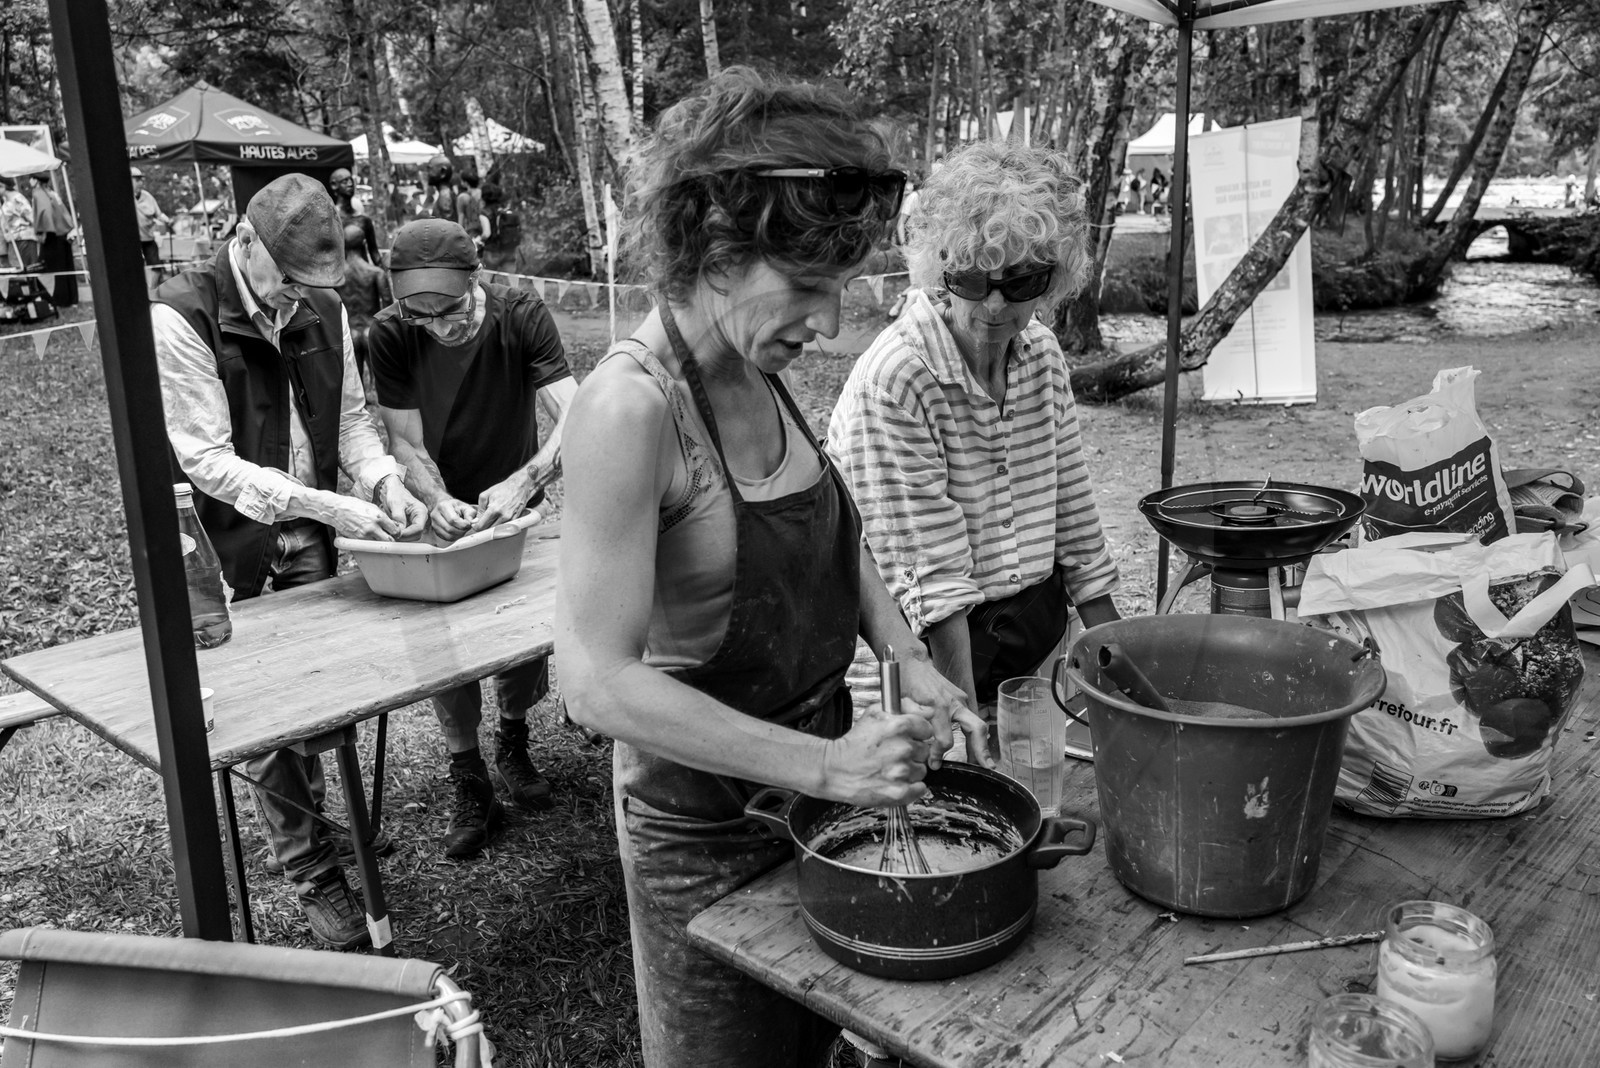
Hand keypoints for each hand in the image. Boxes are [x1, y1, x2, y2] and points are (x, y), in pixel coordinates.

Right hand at [325, 494, 399, 540]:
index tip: (396, 532)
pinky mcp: (357, 539)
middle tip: (390, 536)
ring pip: (379, 543)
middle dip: (391, 539)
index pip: (395, 530)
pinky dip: (371, 541)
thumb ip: (383, 516)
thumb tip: (392, 524)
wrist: (336, 509)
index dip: (397, 532)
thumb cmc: (354, 505)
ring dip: (380, 541)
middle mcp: (373, 527)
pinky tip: (369, 536)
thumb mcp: (372, 507)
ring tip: (378, 535)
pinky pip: (368, 544)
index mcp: (378, 517)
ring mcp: (364, 534)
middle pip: (389, 540)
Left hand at [378, 478, 427, 538]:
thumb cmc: (395, 493)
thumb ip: (398, 518)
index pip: (418, 528)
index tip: (396, 534)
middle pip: (416, 534)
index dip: (407, 533)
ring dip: (401, 537)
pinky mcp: (409, 525)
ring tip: (390, 534)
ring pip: (411, 536)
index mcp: (421, 512)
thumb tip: (399, 531)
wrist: (391, 490)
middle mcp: (420, 518)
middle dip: (404, 537)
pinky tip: (391, 532)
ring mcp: (415, 522)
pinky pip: (405, 534)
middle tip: (392, 536)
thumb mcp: (395, 504)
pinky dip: (398, 535)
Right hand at [429, 497, 478, 541]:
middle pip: (450, 529)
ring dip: (458, 535)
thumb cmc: (456, 506)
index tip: (469, 524)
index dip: (463, 524)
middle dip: (461, 530)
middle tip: (467, 527)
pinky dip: (454, 537)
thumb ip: (470, 514)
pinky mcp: (436, 531)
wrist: (446, 506)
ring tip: (463, 529)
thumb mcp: (465, 506)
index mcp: (443, 506)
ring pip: (448, 535)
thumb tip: (472, 522)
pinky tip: (458, 532)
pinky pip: (446, 538)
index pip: (453, 519)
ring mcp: (434, 524)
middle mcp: (436, 515)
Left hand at [470, 471, 533, 531]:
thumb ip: (480, 509)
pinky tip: (499, 518)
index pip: (482, 526)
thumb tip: (477, 520)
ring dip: (492, 527)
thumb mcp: (486, 495)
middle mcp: (503, 516)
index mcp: (494, 509)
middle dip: (484, 528)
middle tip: (482, 522)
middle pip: (489, 530)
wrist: (519, 486)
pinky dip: (500, 525)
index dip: (476, 527)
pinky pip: (505, 527)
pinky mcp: (516, 520)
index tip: (475, 525)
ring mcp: (510, 519)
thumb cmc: (502, 489)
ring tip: (491, 519)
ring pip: (497, 530)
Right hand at [818, 710, 936, 807]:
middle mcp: (903, 748)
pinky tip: (897, 781)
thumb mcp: (874, 713)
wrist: (834, 768)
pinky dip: (912, 787)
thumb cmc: (854, 743)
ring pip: (921, 770)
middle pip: (925, 750)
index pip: (927, 729)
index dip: (918, 734)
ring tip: (891, 768)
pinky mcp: (899, 792)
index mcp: (899, 726)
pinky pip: (920, 789)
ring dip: (910, 770)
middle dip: (913, 752)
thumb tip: (926, 709)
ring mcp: (902, 772)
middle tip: (895, 754)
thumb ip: (902, 706)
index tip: (909, 738)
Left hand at [896, 654, 992, 769]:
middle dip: (982, 751)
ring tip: (982, 762)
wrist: (912, 662)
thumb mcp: (902, 707)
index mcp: (937, 706)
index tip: (933, 763)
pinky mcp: (962, 698)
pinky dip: (974, 734)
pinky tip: (973, 747)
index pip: (945, 739)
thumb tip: (923, 748)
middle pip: (975, 729)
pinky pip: (972, 718)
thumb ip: (915, 727)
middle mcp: (954, 702)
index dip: (939, 754)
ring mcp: (961, 699)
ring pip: (978, 724)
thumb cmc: (905, 683)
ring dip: (981, 745)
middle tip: (986, 767)